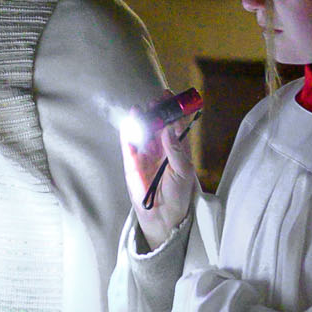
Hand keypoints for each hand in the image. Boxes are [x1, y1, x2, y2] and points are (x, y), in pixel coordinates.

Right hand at [121, 102, 196, 249]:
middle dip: (156, 110)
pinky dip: (128, 131)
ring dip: (141, 118)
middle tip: (156, 101)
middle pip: (157, 123)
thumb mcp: (183, 171)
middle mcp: (160, 147)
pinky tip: (129, 120)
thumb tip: (168, 129)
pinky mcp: (132, 161)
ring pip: (142, 130)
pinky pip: (128, 143)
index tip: (171, 97)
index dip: (172, 110)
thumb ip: (176, 150)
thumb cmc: (178, 194)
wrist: (162, 214)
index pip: (174, 124)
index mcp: (176, 148)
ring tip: (141, 109)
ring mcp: (145, 153)